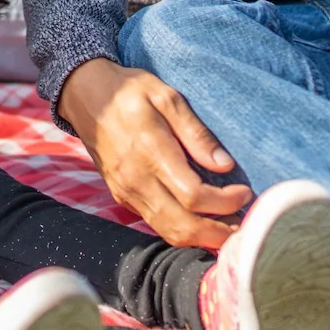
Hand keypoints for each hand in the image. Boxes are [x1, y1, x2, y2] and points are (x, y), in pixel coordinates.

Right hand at [57, 57, 254, 248]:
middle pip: (182, 225)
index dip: (225, 202)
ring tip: (228, 227)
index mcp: (150, 152)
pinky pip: (156, 224)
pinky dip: (182, 230)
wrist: (84, 96)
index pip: (194, 195)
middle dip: (218, 233)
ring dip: (201, 237)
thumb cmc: (129, 92)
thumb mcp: (167, 97)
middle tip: (244, 224)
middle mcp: (136, 180)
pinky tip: (202, 220)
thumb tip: (224, 166)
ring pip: (168, 232)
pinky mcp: (122, 197)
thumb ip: (196, 133)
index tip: (245, 193)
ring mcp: (126, 192)